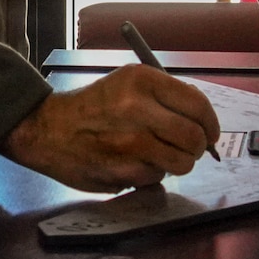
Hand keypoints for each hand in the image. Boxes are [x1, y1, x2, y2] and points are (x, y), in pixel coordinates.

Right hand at [0, 65, 221, 192]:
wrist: (48, 129)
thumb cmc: (92, 106)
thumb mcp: (126, 83)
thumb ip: (164, 95)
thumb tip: (201, 115)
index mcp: (142, 80)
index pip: (198, 105)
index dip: (211, 123)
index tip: (210, 132)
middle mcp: (138, 109)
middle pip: (194, 137)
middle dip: (198, 146)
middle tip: (189, 147)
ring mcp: (132, 143)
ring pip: (181, 162)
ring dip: (178, 163)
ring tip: (161, 155)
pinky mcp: (124, 171)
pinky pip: (157, 177)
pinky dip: (153, 173)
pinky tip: (135, 162)